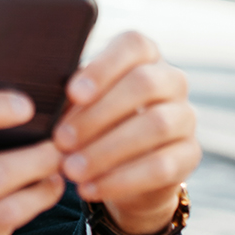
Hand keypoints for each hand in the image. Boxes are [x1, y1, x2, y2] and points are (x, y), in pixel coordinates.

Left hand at [54, 31, 200, 234]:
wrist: (120, 170)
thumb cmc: (90, 124)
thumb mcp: (77, 107)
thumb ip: (69, 97)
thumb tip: (44, 103)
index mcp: (143, 57)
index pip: (133, 45)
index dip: (104, 67)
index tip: (72, 93)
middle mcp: (171, 80)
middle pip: (144, 83)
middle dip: (98, 114)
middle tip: (61, 140)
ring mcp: (185, 117)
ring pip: (156, 125)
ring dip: (107, 150)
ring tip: (71, 170)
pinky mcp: (190, 155)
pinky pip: (162, 166)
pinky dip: (120, 179)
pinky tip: (89, 189)